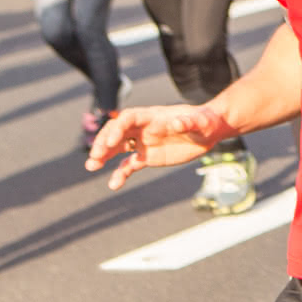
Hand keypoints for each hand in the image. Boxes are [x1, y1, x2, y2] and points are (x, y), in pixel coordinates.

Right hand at [86, 104, 236, 189]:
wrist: (211, 131)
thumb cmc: (206, 121)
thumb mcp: (201, 121)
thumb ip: (188, 122)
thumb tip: (176, 123)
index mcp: (153, 116)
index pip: (128, 118)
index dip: (118, 128)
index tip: (112, 141)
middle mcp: (144, 128)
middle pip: (117, 132)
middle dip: (104, 142)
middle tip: (95, 157)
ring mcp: (144, 143)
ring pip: (118, 148)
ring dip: (103, 156)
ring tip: (91, 166)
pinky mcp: (147, 157)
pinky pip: (129, 165)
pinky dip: (120, 174)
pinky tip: (113, 184)